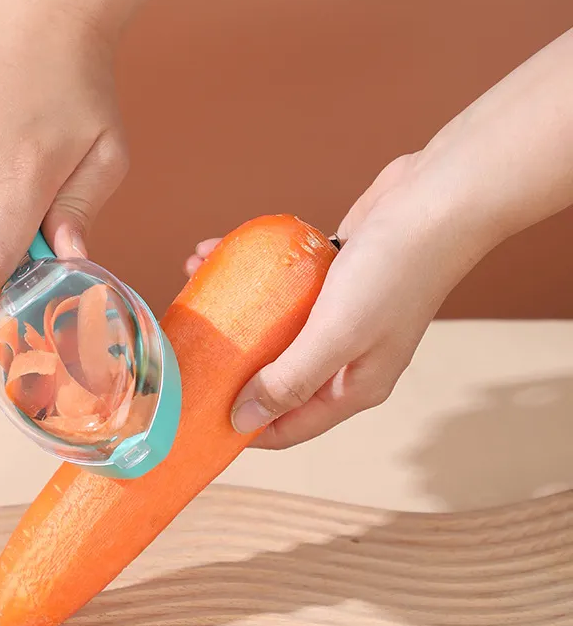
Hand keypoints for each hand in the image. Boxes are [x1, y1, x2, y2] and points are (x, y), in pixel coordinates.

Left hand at [187, 154, 485, 448]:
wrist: (438, 198)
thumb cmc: (393, 273)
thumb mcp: (336, 336)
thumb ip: (290, 381)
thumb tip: (241, 422)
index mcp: (353, 387)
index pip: (288, 426)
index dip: (242, 427)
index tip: (197, 414)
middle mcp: (346, 359)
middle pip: (274, 379)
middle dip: (228, 364)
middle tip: (187, 347)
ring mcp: (339, 318)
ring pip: (272, 328)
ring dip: (232, 310)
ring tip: (193, 282)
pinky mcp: (331, 280)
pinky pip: (280, 287)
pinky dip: (250, 275)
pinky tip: (215, 251)